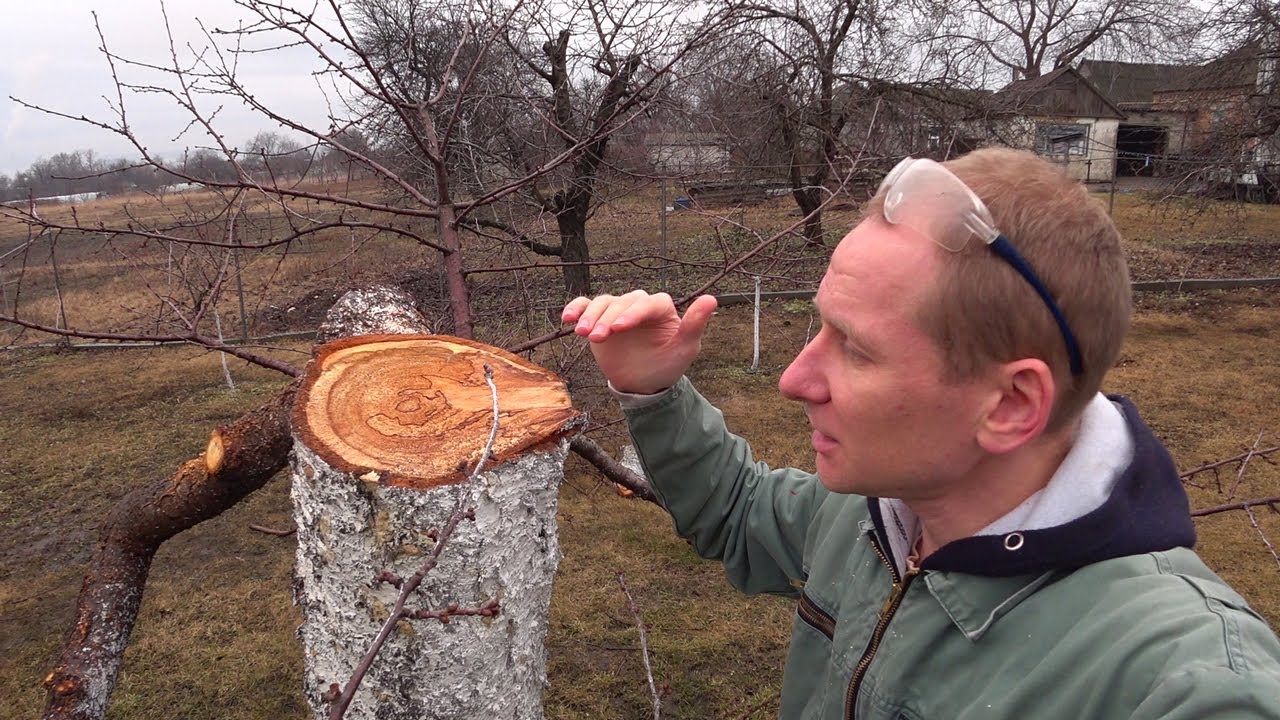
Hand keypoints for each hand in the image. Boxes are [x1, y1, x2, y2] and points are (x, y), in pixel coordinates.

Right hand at [561, 291, 717, 393]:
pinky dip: (576, 309)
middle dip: (608, 319)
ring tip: (582, 334)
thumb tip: (712, 300)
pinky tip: (567, 319)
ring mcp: (618, 310)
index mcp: (661, 309)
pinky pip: (586, 306)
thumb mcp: (685, 349)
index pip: (648, 303)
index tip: (621, 328)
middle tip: (597, 338)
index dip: (633, 313)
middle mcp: (639, 305)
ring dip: (591, 316)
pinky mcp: (600, 317)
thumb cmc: (667, 365)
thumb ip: (695, 325)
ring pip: (603, 303)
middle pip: (622, 303)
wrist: (643, 383)